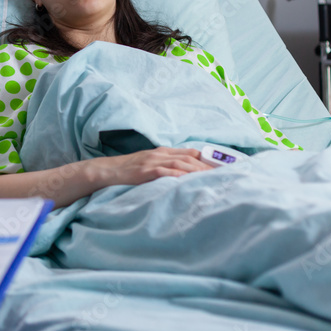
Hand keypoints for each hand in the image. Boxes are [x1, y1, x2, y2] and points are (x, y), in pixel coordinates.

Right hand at [90, 147, 212, 187]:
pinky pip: (164, 171)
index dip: (206, 158)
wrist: (106, 170)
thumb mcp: (148, 163)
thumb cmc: (128, 170)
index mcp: (162, 152)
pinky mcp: (145, 172)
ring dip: (197, 169)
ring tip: (212, 176)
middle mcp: (160, 154)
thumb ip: (165, 165)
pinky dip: (178, 174)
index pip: (190, 152)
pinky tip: (187, 179)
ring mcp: (152, 162)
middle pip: (189, 157)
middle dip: (207, 165)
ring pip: (180, 163)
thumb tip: (184, 173)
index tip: (222, 166)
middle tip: (223, 173)